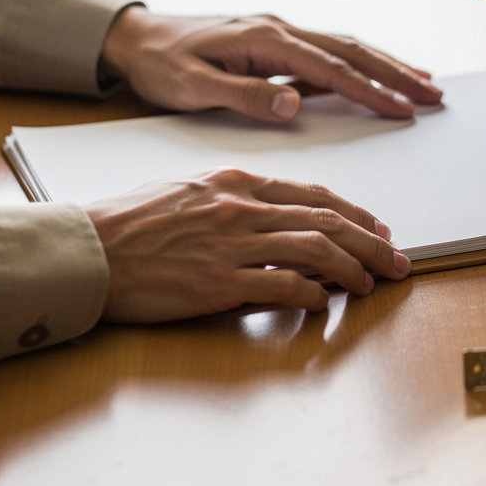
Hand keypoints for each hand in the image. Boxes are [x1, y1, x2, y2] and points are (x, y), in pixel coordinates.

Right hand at [85, 168, 412, 322]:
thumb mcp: (187, 191)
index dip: (354, 213)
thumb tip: (271, 215)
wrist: (87, 249)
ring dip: (353, 268)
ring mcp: (233, 244)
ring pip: (316, 249)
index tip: (378, 229)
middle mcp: (242, 208)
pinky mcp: (220, 283)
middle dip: (371, 242)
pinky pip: (283, 286)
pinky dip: (312, 294)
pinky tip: (324, 302)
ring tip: (372, 284)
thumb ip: (234, 199)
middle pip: (327, 221)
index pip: (313, 194)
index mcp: (236, 183)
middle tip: (397, 261)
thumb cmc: (129, 222)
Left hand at [99, 7, 443, 121]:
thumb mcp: (193, 87)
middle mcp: (279, 30)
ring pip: (345, 48)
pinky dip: (358, 67)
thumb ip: (244, 96)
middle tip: (434, 95)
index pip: (330, 68)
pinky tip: (372, 79)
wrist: (134, 39)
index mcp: (265, 40)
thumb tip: (294, 103)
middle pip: (352, 50)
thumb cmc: (161, 65)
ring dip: (385, 66)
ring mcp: (279, 35)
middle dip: (396, 73)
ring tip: (420, 83)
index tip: (403, 109)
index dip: (370, 90)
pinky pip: (328, 55)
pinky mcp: (275, 45)